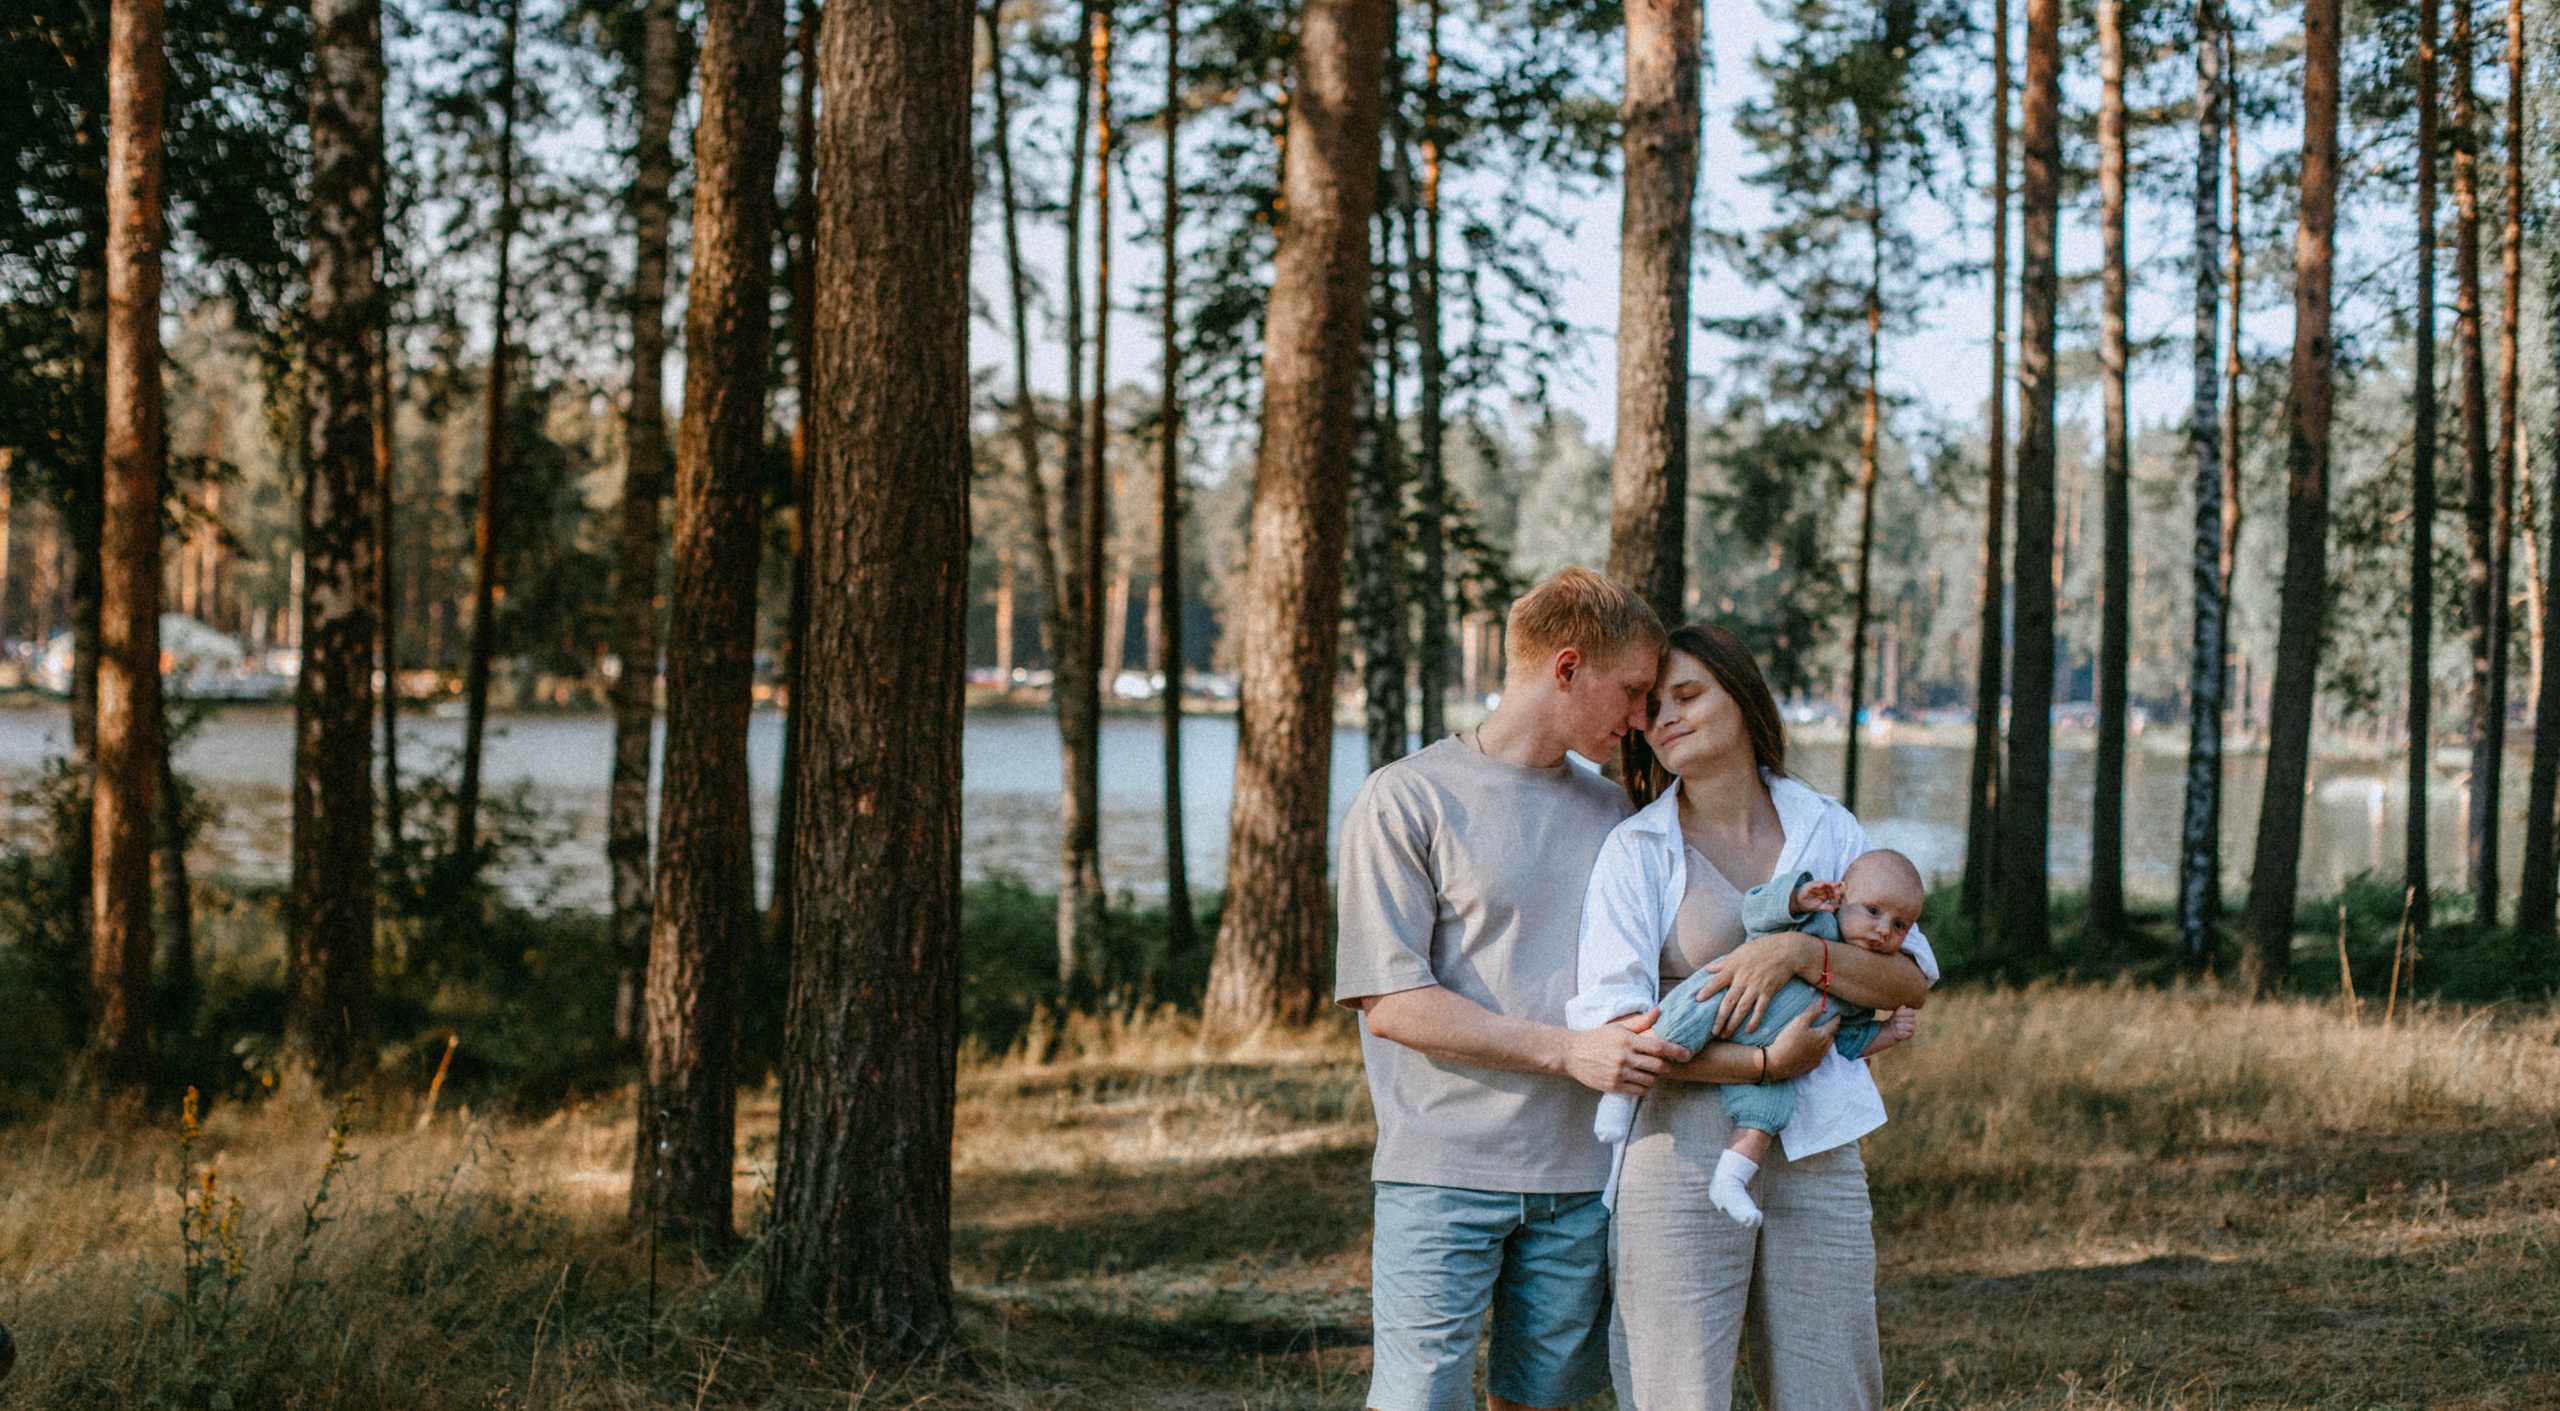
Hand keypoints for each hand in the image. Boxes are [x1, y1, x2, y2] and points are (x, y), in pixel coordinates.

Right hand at [1563, 1009, 1693, 1095]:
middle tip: (1669, 1064)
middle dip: (1667, 1066)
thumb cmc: (1597, 1038)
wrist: (1572, 1053)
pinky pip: (1638, 1090)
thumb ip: (1639, 1022)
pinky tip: (1643, 1080)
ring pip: (1649, 1080)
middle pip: (1657, 1066)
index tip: (1687, 1053)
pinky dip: (1645, 1086)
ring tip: (1652, 1072)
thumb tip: (1658, 1011)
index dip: (1675, 1050)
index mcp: (1626, 1040)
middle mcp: (1623, 1057)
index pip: (1658, 1046)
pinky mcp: (1613, 1086)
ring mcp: (1618, 1073)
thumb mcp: (1617, 1027)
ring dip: (1655, 1077)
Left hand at [1701, 932, 1813, 1037]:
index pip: (1717, 981)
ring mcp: (1756, 987)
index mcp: (1734, 968)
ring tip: (1725, 1034)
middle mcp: (1743, 979)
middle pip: (1728, 1001)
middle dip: (1719, 1017)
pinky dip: (1754, 1021)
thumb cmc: (1762, 949)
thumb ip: (1724, 962)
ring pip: (1742, 1009)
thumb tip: (1708, 969)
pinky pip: (1760, 1010)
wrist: (1787, 951)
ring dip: (1732, 1023)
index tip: (1697, 1001)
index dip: (1707, 991)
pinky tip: (1748, 1030)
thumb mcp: (1740, 952)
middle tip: (1712, 1031)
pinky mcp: (1769, 992)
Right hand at [1763, 1006, 1840, 1078]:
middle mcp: (1824, 1049)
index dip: (1836, 1018)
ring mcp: (1817, 1059)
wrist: (1777, 1063)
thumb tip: (1821, 1002)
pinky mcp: (1810, 1067)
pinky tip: (1807, 1050)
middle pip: (1831, 1037)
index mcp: (1823, 1036)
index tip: (1837, 1014)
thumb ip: (1812, 1011)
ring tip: (1816, 1037)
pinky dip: (1815, 1052)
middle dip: (1830, 1030)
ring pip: (1824, 1048)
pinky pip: (1817, 1057)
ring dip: (1822, 1042)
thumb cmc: (1788, 1040)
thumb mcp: (1799, 1021)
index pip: (1834, 1024)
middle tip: (1825, 1024)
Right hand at [1793, 879, 1844, 913]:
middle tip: (1839, 892)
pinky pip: (1818, 882)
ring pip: (1827, 882)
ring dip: (1831, 884)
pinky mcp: (1812, 884)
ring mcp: (1818, 886)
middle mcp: (1824, 889)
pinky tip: (1824, 885)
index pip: (1835, 893)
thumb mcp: (1819, 907)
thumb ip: (1826, 907)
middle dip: (1836, 889)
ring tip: (1834, 886)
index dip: (1838, 895)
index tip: (1840, 898)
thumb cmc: (1809, 904)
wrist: (1798, 903)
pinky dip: (1822, 883)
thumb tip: (1833, 910)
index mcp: (1827, 895)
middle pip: (1832, 887)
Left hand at [1887, 1005, 1917, 1043]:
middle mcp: (1913, 1021)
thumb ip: (1899, 1010)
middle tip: (1894, 1020)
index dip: (1904, 1012)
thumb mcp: (1896, 1013)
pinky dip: (1900, 1032)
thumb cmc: (1895, 1019)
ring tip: (1895, 1025)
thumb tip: (1903, 1006)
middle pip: (1910, 1019)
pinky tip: (1897, 1030)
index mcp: (1911, 1014)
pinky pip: (1907, 1034)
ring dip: (1900, 1026)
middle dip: (1900, 1019)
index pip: (1911, 1012)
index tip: (1896, 1013)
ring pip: (1909, 1027)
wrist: (1892, 1028)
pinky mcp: (1910, 1034)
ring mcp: (1913, 1028)